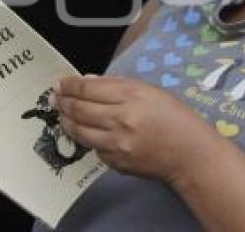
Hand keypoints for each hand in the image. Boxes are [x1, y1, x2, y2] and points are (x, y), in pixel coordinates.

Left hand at [53, 76, 218, 184]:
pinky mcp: (115, 163)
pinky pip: (93, 148)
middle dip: (62, 102)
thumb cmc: (175, 118)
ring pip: (79, 131)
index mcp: (131, 96)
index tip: (60, 83)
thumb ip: (118, 85)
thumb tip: (88, 81)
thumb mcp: (151, 91)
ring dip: (66, 121)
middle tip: (54, 98)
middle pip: (79, 109)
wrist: (190, 155)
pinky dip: (87, 138)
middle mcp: (120, 120)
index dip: (70, 85)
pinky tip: (86, 132)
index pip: (89, 88)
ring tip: (62, 115)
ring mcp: (116, 144)